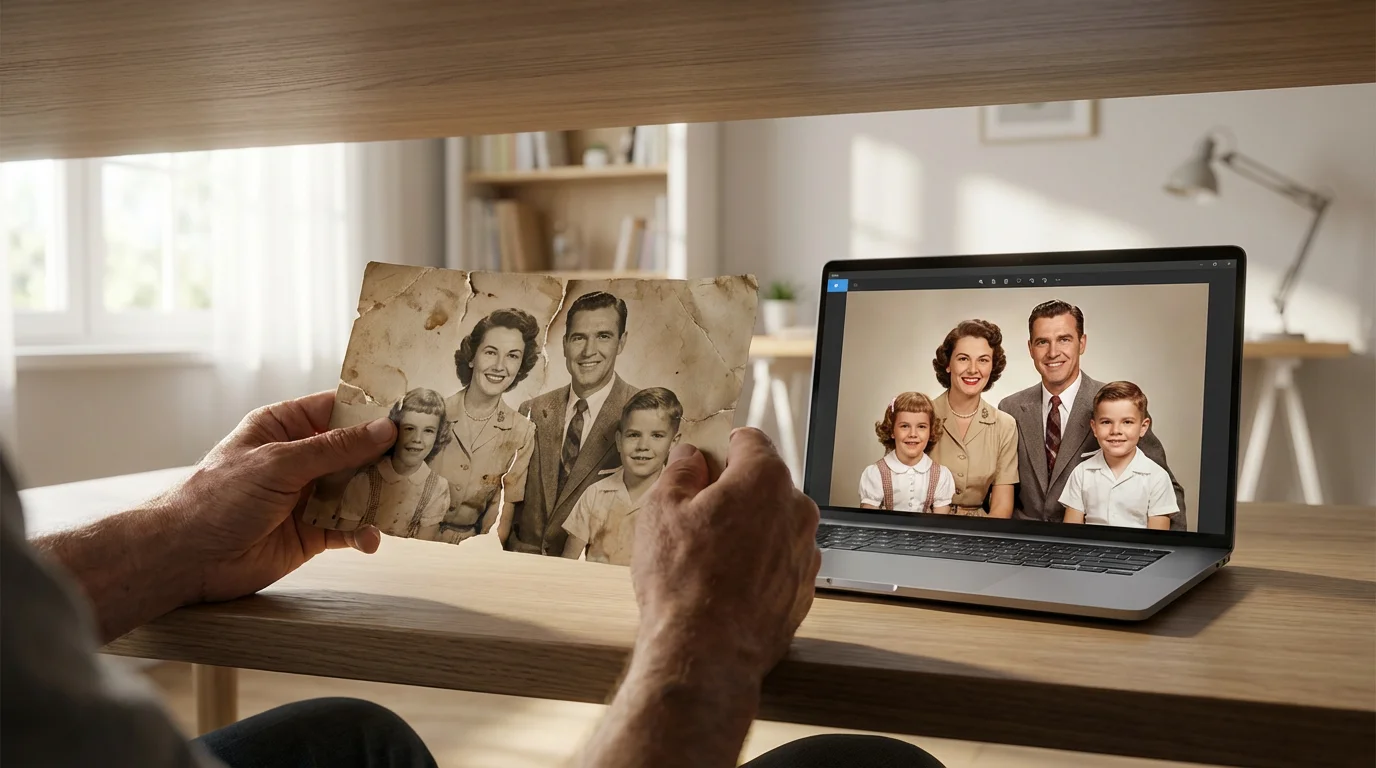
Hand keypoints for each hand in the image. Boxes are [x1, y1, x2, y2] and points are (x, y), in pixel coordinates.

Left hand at [160, 391, 395, 602]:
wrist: (185, 557)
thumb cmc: (218, 498)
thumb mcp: (279, 463)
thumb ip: (334, 449)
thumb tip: (383, 430)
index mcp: (284, 427)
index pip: (336, 409)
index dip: (371, 410)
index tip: (410, 412)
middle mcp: (299, 458)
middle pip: (354, 451)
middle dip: (385, 456)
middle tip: (422, 457)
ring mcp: (306, 496)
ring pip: (357, 489)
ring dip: (380, 495)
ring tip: (408, 497)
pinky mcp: (311, 532)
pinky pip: (348, 527)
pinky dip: (363, 532)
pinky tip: (370, 537)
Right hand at [631, 428, 820, 681]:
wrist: (705, 654)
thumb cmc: (684, 582)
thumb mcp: (661, 510)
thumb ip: (680, 472)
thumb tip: (690, 459)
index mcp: (765, 480)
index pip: (749, 440)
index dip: (720, 449)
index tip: (701, 465)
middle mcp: (797, 510)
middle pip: (763, 484)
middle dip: (732, 494)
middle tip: (694, 519)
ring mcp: (805, 552)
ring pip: (772, 525)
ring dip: (746, 531)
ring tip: (708, 560)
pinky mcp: (803, 589)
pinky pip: (778, 562)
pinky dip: (757, 566)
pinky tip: (726, 585)